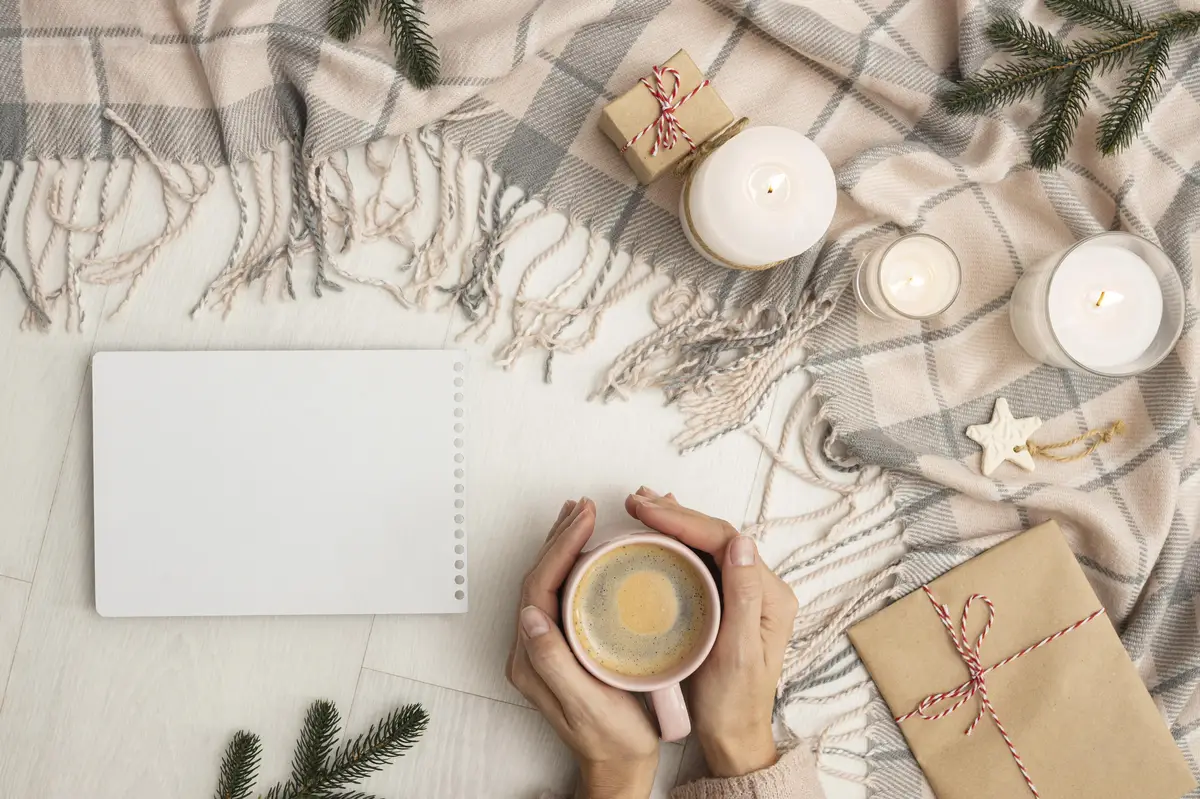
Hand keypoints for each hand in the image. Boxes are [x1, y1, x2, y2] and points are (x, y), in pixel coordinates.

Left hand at [506, 498, 659, 798]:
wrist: (619, 768)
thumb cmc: (612, 740)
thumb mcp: (587, 705)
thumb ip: (554, 662)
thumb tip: (528, 616)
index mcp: (531, 659)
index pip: (539, 588)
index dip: (559, 549)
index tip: (584, 520)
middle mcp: (531, 648)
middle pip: (539, 578)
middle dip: (559, 538)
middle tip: (583, 506)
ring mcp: (546, 645)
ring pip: (549, 581)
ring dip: (563, 546)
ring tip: (580, 515)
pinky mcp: (563, 645)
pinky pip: (562, 593)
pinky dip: (573, 564)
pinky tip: (587, 550)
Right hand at [625, 488, 799, 778]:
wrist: (733, 737)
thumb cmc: (733, 704)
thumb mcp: (737, 653)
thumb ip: (742, 596)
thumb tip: (741, 542)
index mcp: (769, 595)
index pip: (725, 540)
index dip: (685, 520)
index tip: (647, 510)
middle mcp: (761, 588)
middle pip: (716, 536)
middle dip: (676, 514)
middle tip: (635, 500)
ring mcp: (742, 593)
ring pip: (707, 544)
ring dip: (674, 523)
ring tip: (642, 505)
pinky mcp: (725, 602)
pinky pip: (701, 561)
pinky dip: (676, 542)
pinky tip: (658, 531)